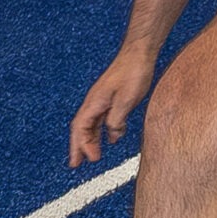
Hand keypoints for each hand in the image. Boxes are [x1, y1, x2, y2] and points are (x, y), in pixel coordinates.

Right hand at [69, 49, 154, 165]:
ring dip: (90, 140)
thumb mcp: (125, 100)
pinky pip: (104, 118)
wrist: (139, 53)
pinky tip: (111, 138)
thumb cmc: (132, 72)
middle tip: (76, 164)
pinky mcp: (112, 97)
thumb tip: (112, 135)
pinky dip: (104, 130)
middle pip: (82, 128)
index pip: (80, 128)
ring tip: (92, 156)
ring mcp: (103, 99)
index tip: (88, 160)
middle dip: (79, 146)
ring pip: (92, 124)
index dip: (81, 145)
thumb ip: (116, 120)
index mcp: (94, 102)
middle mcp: (95, 102)